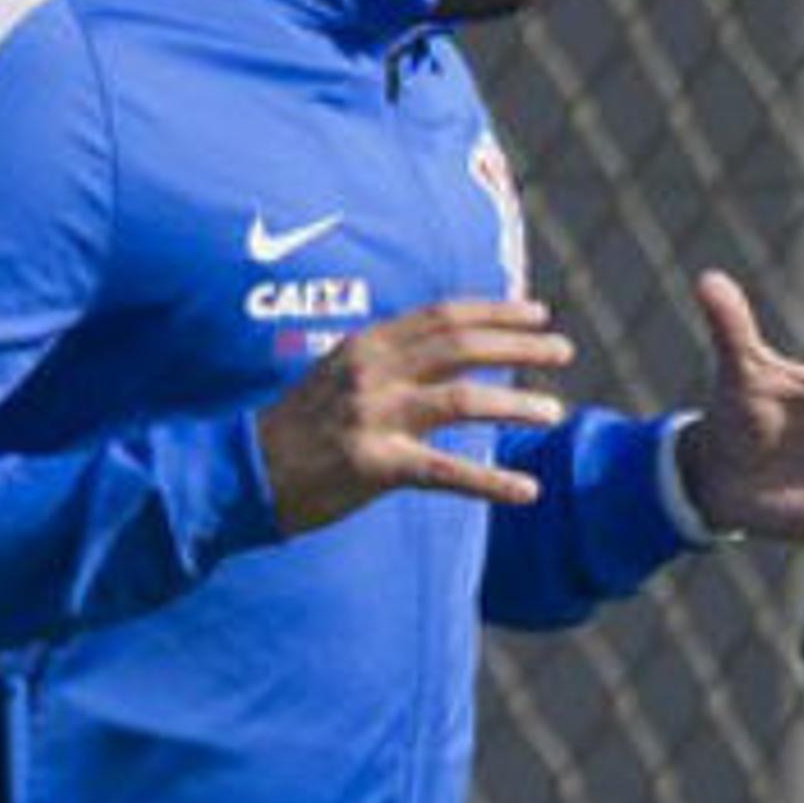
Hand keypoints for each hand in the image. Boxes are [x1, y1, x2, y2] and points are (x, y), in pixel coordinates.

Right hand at [255, 297, 575, 534]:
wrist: (240, 472)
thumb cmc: (296, 428)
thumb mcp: (337, 375)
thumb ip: (387, 361)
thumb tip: (444, 355)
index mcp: (367, 345)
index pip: (444, 315)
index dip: (496, 311)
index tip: (538, 313)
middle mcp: (373, 371)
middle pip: (461, 346)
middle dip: (519, 345)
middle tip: (563, 350)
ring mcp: (374, 417)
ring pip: (463, 400)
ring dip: (516, 403)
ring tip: (554, 410)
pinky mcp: (373, 466)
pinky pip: (445, 473)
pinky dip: (491, 482)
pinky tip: (526, 491)